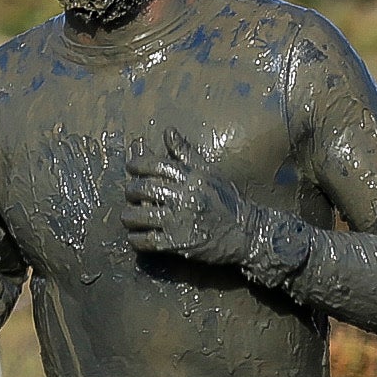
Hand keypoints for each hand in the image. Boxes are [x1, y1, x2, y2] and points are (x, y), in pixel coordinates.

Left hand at [120, 131, 255, 266]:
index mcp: (192, 178)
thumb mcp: (209, 173)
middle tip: (131, 193)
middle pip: (143, 188)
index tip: (132, 167)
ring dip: (129, 216)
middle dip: (131, 190)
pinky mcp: (177, 244)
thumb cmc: (227, 201)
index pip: (156, 165)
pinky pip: (146, 240)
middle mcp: (184, 197)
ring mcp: (179, 222)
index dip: (138, 164)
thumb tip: (168, 131)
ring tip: (129, 217)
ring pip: (139, 216)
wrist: (247, 233)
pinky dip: (136, 239)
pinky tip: (136, 236)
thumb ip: (186, 154)